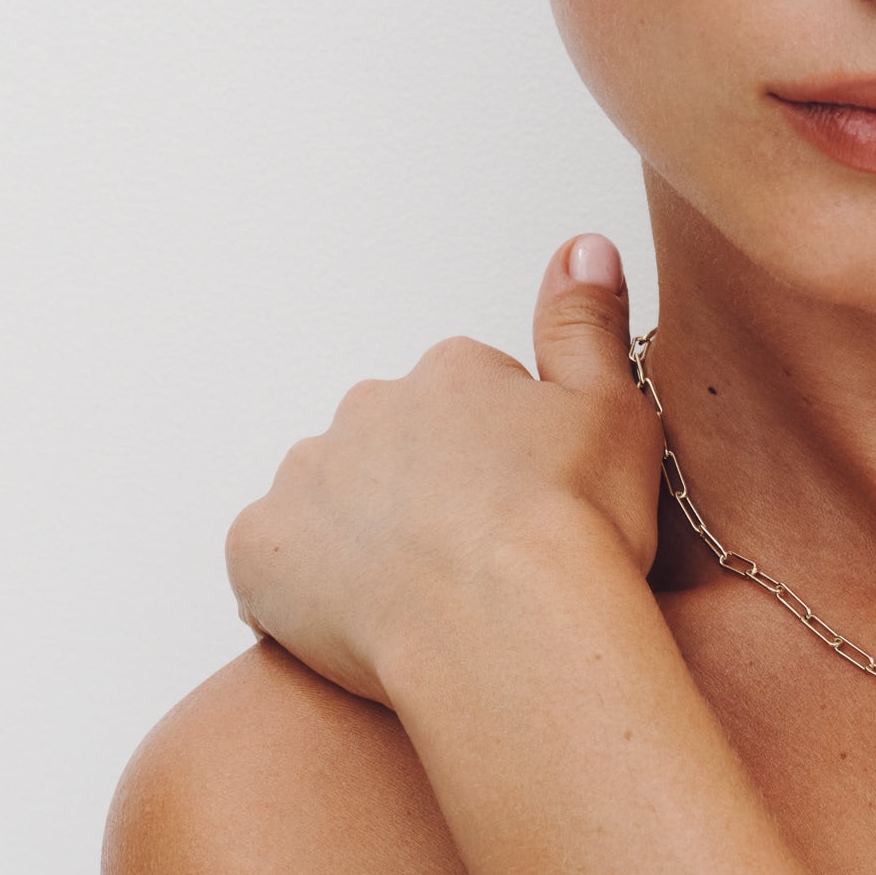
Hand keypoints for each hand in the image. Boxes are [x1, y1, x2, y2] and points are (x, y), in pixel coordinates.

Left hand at [225, 236, 660, 705]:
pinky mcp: (259, 549)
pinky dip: (300, 590)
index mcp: (450, 374)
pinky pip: (270, 564)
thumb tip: (581, 247)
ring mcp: (307, 477)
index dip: (501, 463)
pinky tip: (358, 624)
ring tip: (426, 601)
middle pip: (392, 448)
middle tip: (479, 561)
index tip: (531, 510)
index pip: (467, 403)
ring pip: (331, 501)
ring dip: (363, 538)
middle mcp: (368, 408)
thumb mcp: (616, 409)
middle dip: (425, 494)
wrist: (510, 627)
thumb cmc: (575, 531)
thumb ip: (585, 324)